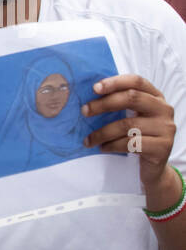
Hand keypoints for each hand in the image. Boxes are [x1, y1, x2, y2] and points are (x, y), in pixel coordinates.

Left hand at [81, 75, 175, 193]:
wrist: (153, 167)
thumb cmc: (137, 138)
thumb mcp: (131, 118)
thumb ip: (119, 105)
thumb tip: (88, 100)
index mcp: (156, 97)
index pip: (137, 81)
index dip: (115, 82)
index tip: (94, 88)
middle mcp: (164, 109)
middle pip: (132, 98)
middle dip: (104, 104)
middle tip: (84, 111)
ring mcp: (166, 128)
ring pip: (128, 125)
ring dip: (102, 132)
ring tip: (89, 140)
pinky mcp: (163, 147)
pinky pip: (131, 143)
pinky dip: (112, 145)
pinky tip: (103, 148)